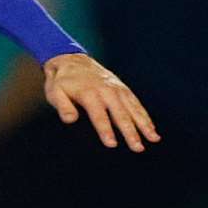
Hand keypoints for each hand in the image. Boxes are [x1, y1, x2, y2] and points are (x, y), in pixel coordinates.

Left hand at [42, 53, 159, 151]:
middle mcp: (106, 90)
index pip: (99, 115)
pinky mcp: (123, 88)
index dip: (105, 130)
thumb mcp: (54, 92)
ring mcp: (117, 88)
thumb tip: (69, 120)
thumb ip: (63, 106)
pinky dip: (144, 115)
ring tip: (153, 139)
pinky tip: (151, 128)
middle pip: (120, 114)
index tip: (112, 144)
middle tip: (138, 148)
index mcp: (89, 93)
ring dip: (144, 124)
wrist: (71, 60)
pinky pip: (136, 103)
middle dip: (130, 132)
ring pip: (133, 108)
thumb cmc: (61, 81)